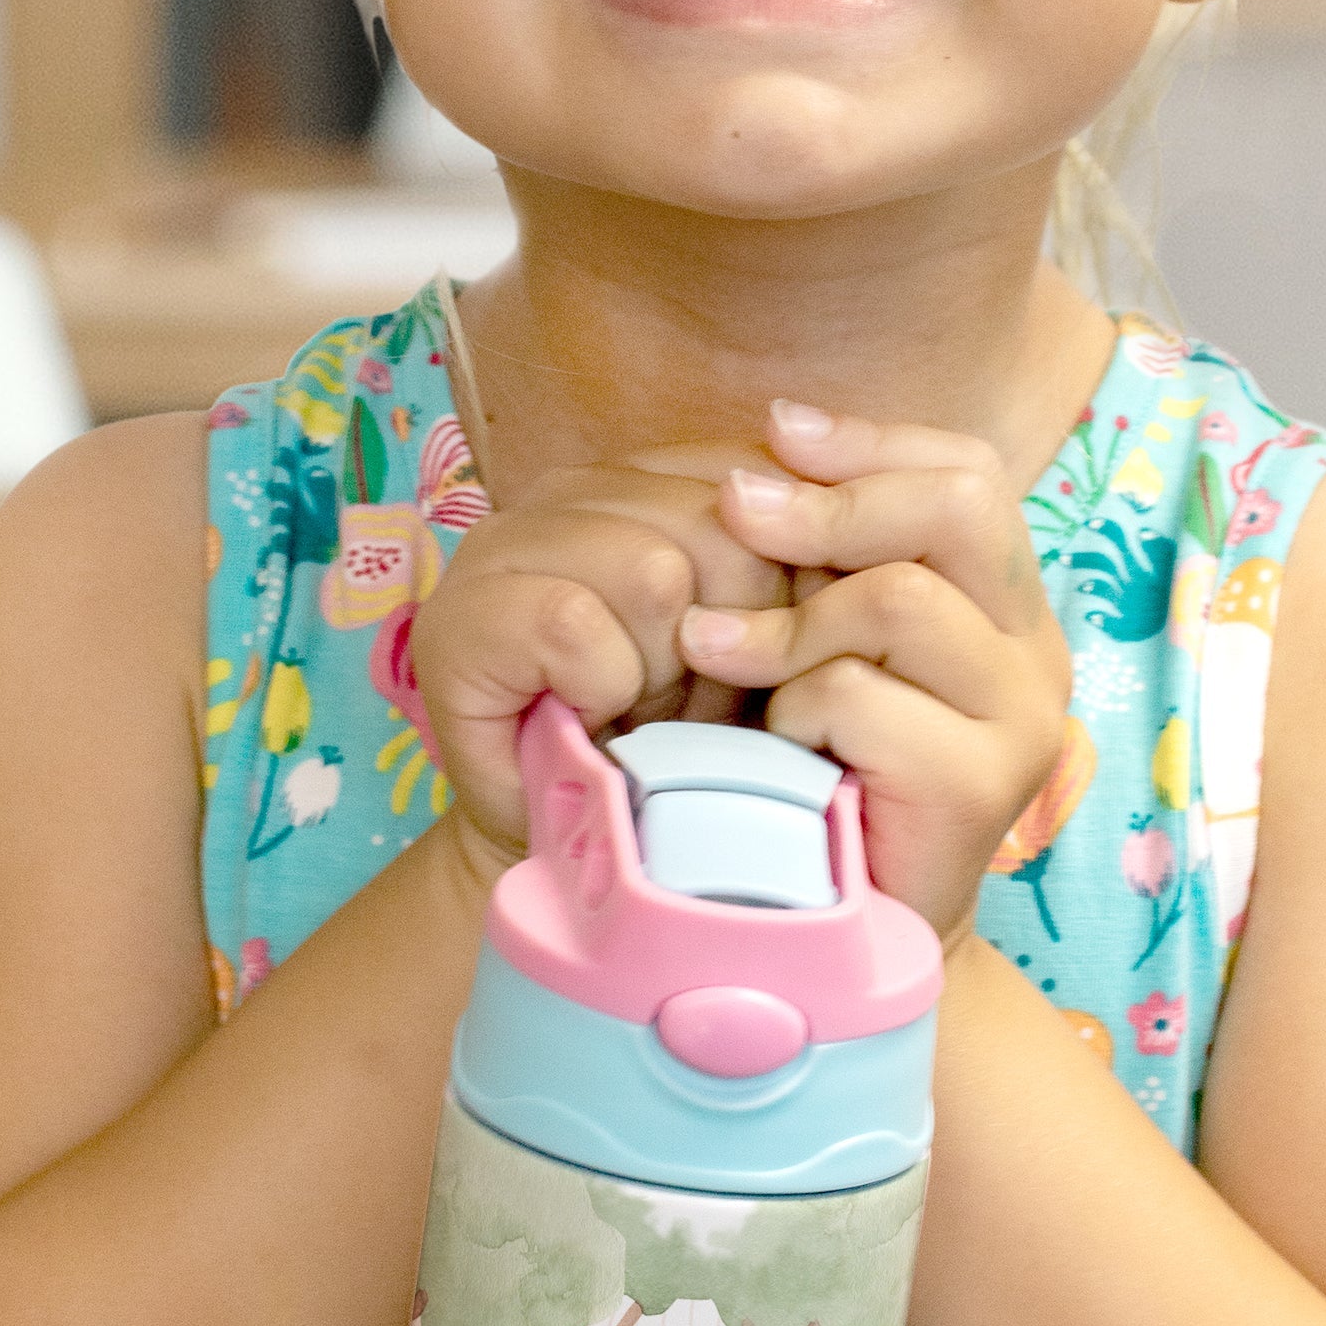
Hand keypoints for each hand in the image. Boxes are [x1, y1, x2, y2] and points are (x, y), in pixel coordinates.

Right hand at [408, 447, 786, 879]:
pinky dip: (600, 690)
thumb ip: (803, 570)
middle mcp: (576, 486)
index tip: (771, 657)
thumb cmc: (687, 743)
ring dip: (666, 672)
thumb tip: (863, 542)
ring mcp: (508, 540)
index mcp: (656, 477)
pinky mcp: (462, 614)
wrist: (582, 849)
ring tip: (646, 711)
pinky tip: (589, 716)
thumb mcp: (767, 644)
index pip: (767, 477)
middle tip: (699, 701)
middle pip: (724, 525)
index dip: (794, 581)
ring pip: (651, 572)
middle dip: (736, 639)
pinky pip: (574, 627)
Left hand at [675, 400, 1074, 942]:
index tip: (777, 430)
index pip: (968, 473)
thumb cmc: (819, 773)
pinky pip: (861, 698)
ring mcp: (1023, 718)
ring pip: (898, 600)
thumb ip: (822, 559)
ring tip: (718, 654)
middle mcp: (1036, 651)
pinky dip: (794, 712)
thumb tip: (765, 450)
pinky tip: (778, 750)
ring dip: (788, 621)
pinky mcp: (984, 784)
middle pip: (958, 507)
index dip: (873, 440)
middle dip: (831, 500)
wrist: (850, 929)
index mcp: (1004, 603)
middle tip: (733, 507)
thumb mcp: (821, 643)